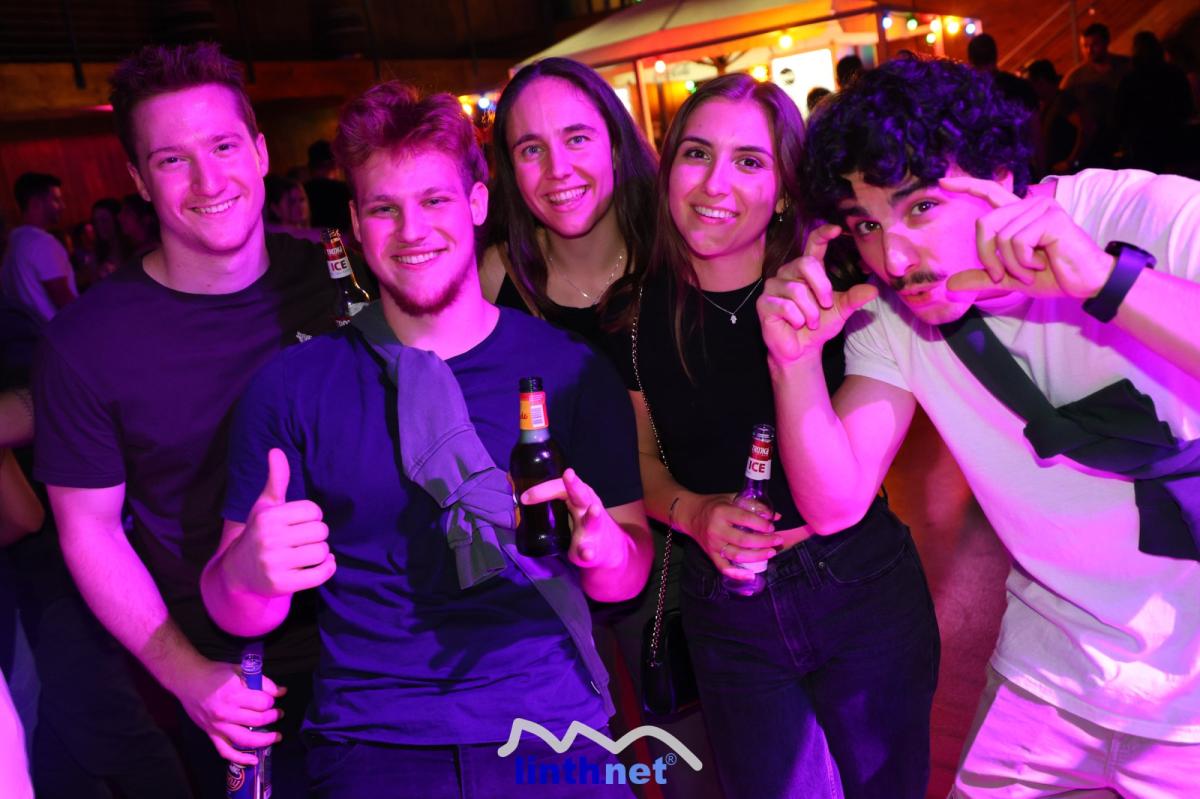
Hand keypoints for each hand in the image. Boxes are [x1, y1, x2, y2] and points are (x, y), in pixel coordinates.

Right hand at [174, 657, 283, 764]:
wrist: (188, 680)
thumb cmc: (214, 673)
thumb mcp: (240, 670)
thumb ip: (261, 681)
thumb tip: (280, 691)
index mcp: (234, 693)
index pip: (262, 703)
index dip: (272, 700)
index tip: (273, 698)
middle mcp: (226, 712)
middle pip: (258, 720)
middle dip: (272, 717)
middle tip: (277, 714)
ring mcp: (218, 725)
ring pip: (246, 739)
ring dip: (265, 740)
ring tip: (276, 736)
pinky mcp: (211, 734)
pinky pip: (225, 751)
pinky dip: (240, 758)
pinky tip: (253, 760)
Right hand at [223, 448, 334, 597]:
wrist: (239, 571)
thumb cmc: (260, 532)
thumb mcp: (265, 505)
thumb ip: (276, 479)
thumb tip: (276, 450)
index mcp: (269, 517)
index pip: (314, 511)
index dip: (313, 516)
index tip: (301, 522)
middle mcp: (269, 540)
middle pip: (321, 532)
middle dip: (317, 535)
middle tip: (303, 539)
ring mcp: (274, 564)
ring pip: (323, 552)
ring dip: (321, 553)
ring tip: (306, 552)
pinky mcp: (282, 585)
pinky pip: (321, 574)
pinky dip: (327, 568)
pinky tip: (321, 564)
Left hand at [519, 468, 628, 570]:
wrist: (605, 547)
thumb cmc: (578, 521)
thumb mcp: (565, 507)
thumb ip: (542, 497)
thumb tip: (511, 481)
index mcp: (576, 495)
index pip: (559, 487)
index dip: (543, 489)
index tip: (525, 497)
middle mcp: (587, 507)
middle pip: (580, 493)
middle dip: (574, 484)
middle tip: (569, 474)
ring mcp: (593, 528)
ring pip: (593, 520)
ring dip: (593, 515)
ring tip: (593, 510)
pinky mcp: (593, 548)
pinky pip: (591, 550)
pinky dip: (588, 552)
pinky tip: (587, 554)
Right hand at [686, 494, 781, 579]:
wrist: (689, 514)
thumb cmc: (713, 505)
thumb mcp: (731, 498)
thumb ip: (753, 506)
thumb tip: (775, 516)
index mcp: (722, 512)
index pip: (745, 519)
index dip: (761, 524)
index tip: (771, 527)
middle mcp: (717, 530)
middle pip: (744, 540)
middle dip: (764, 542)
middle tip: (778, 540)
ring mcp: (713, 545)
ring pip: (737, 555)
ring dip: (757, 556)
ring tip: (771, 553)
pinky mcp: (711, 555)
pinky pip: (724, 568)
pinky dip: (737, 574)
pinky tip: (751, 575)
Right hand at [758, 224, 878, 364]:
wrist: (801, 350)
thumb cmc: (818, 326)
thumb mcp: (840, 311)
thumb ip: (854, 298)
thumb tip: (873, 290)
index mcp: (806, 270)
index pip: (812, 245)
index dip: (822, 234)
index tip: (837, 229)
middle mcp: (788, 273)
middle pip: (805, 263)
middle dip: (822, 287)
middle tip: (826, 305)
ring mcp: (773, 287)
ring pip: (797, 289)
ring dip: (811, 311)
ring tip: (810, 322)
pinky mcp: (764, 303)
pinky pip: (786, 306)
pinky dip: (797, 319)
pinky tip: (796, 325)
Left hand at [939, 176, 1112, 299]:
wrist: (1085, 282)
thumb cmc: (1053, 276)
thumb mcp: (1010, 278)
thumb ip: (982, 277)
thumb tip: (950, 284)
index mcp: (1019, 215)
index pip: (990, 193)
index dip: (967, 186)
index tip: (942, 183)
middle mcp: (1029, 205)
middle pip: (984, 224)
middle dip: (986, 256)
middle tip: (1001, 275)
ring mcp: (1041, 208)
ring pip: (1001, 237)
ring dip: (1011, 264)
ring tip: (1030, 270)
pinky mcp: (1051, 218)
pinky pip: (1017, 242)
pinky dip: (1023, 262)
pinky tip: (1042, 263)